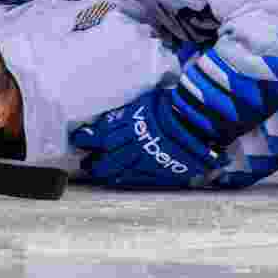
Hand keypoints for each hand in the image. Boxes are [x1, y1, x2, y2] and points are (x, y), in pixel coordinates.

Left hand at [70, 88, 227, 188]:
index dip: (90, 136)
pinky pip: (137, 175)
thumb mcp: (154, 97)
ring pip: (119, 165)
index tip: (80, 139)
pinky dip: (125, 178)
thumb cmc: (179, 105)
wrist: (197, 122)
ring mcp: (145, 155)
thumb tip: (133, 104)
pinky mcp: (158, 167)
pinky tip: (116, 180)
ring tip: (96, 172)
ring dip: (105, 169)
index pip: (104, 129)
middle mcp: (134, 138)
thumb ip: (141, 105)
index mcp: (132, 118)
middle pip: (108, 150)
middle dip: (94, 157)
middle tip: (85, 162)